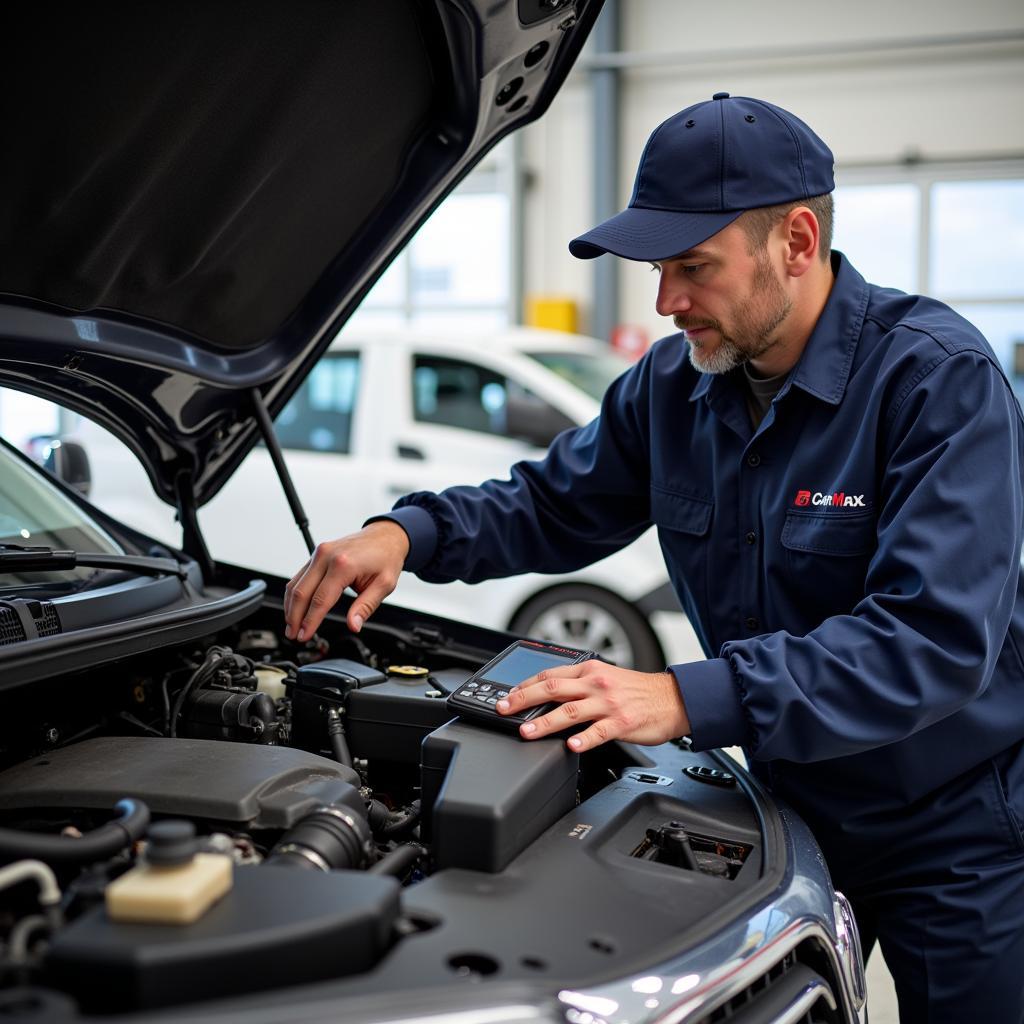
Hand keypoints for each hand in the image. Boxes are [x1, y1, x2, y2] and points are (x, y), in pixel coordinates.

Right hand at [283, 521, 409, 640]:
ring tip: (291, 626)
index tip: (304, 636)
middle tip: (293, 635)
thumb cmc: (386, 558)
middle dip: (295, 618)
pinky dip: (295, 594)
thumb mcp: (384, 585)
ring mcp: (319, 553)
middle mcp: (327, 556)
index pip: (320, 600)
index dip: (310, 622)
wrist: (385, 536)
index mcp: (343, 564)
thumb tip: (353, 625)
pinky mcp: (317, 553)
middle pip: (301, 592)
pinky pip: (300, 576)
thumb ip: (366, 607)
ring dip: (291, 607)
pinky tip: (295, 607)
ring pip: (295, 584)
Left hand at [496, 661, 689, 751]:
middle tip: (504, 709)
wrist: (673, 699)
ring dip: (545, 722)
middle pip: (553, 689)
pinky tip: (571, 746)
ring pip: (570, 711)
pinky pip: (598, 732)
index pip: (550, 674)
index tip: (507, 695)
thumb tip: (548, 693)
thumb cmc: (638, 691)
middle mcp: (596, 684)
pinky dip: (583, 739)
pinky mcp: (622, 723)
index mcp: (590, 670)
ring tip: (527, 731)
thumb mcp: (606, 676)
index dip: (524, 685)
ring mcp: (608, 704)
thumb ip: (579, 683)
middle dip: (524, 700)